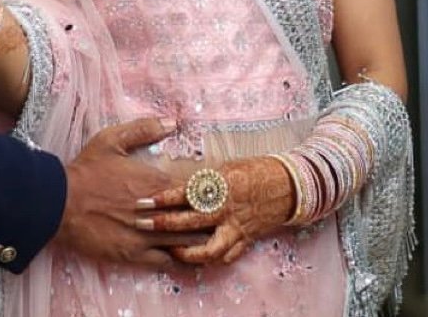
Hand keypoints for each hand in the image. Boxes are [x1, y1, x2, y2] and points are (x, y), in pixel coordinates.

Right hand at [55, 117, 212, 267]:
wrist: (59, 204)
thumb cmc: (87, 170)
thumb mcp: (112, 140)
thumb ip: (144, 129)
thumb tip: (172, 121)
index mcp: (155, 182)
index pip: (195, 190)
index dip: (206, 191)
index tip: (212, 190)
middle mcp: (155, 211)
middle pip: (195, 218)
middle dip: (208, 216)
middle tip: (219, 214)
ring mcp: (145, 236)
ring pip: (185, 243)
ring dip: (197, 238)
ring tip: (207, 235)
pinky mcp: (133, 255)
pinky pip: (165, 262)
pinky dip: (178, 259)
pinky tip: (184, 255)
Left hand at [135, 156, 293, 265]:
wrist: (285, 185)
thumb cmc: (253, 170)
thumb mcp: (225, 166)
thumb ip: (203, 179)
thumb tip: (177, 183)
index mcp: (222, 185)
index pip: (186, 193)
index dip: (163, 198)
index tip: (144, 201)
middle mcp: (227, 209)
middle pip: (190, 221)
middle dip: (164, 224)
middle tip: (142, 223)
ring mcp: (236, 228)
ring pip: (207, 249)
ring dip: (185, 252)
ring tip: (169, 249)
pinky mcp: (244, 241)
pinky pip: (225, 257)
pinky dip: (208, 260)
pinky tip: (194, 258)